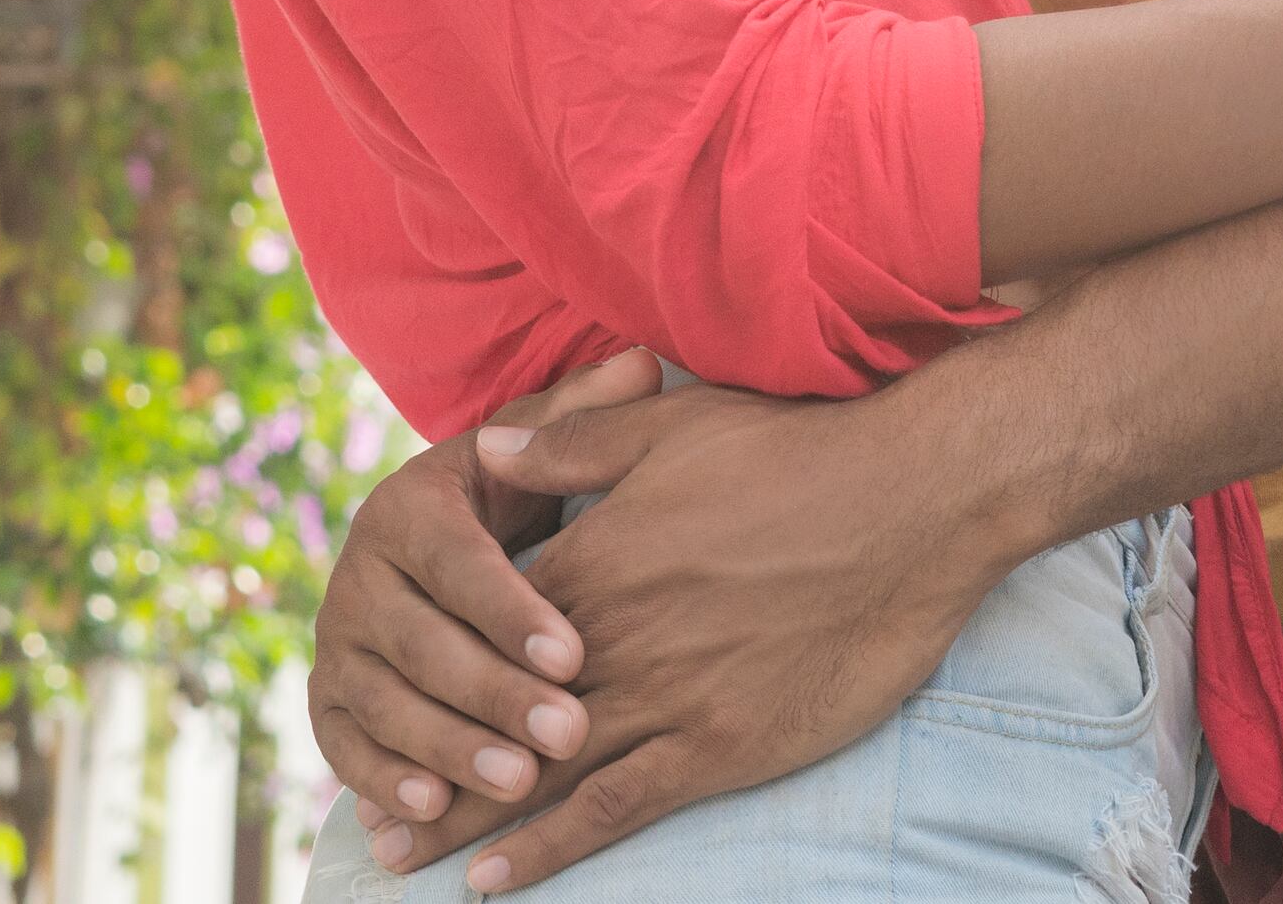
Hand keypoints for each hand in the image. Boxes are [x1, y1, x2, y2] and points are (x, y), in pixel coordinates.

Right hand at [308, 351, 656, 866]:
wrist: (433, 545)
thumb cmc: (508, 498)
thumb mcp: (536, 454)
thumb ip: (582, 416)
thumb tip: (644, 364)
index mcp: (406, 507)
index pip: (457, 562)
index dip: (511, 611)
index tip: (576, 652)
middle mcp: (356, 574)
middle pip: (421, 644)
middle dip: (495, 695)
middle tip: (568, 734)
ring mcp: (336, 642)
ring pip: (384, 703)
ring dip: (449, 748)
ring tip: (519, 784)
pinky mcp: (327, 699)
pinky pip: (343, 747)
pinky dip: (382, 781)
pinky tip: (432, 810)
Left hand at [436, 376, 1020, 888]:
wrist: (912, 501)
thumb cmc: (800, 452)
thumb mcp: (676, 424)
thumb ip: (576, 446)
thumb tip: (491, 448)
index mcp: (594, 562)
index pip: (486, 628)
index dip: (433, 669)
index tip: (387, 703)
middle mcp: (612, 639)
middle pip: (495, 716)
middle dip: (430, 767)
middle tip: (370, 822)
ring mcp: (662, 698)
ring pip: (540, 773)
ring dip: (469, 821)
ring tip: (407, 859)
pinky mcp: (717, 746)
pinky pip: (613, 807)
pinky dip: (549, 845)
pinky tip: (497, 877)